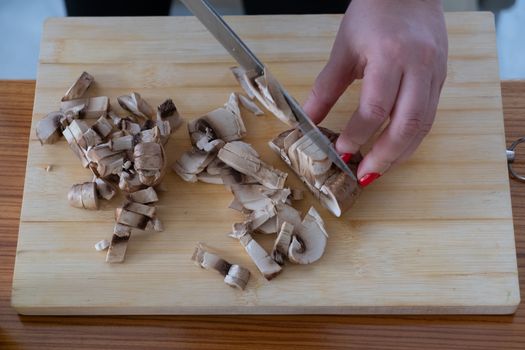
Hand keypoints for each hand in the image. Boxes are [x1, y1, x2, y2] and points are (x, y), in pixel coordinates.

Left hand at [303, 0, 447, 186]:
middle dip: (385, 157)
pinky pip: (430, 116)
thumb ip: (326, 87)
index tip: (341, 152)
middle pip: (407, 125)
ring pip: (423, 125)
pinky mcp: (441, 78)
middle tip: (365, 176)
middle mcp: (419, 67)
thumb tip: (308, 121)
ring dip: (401, 154)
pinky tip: (395, 149)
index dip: (357, 135)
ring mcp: (435, 73)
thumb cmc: (374, 11)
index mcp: (390, 56)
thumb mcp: (344, 48)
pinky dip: (412, 138)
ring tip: (379, 169)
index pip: (375, 108)